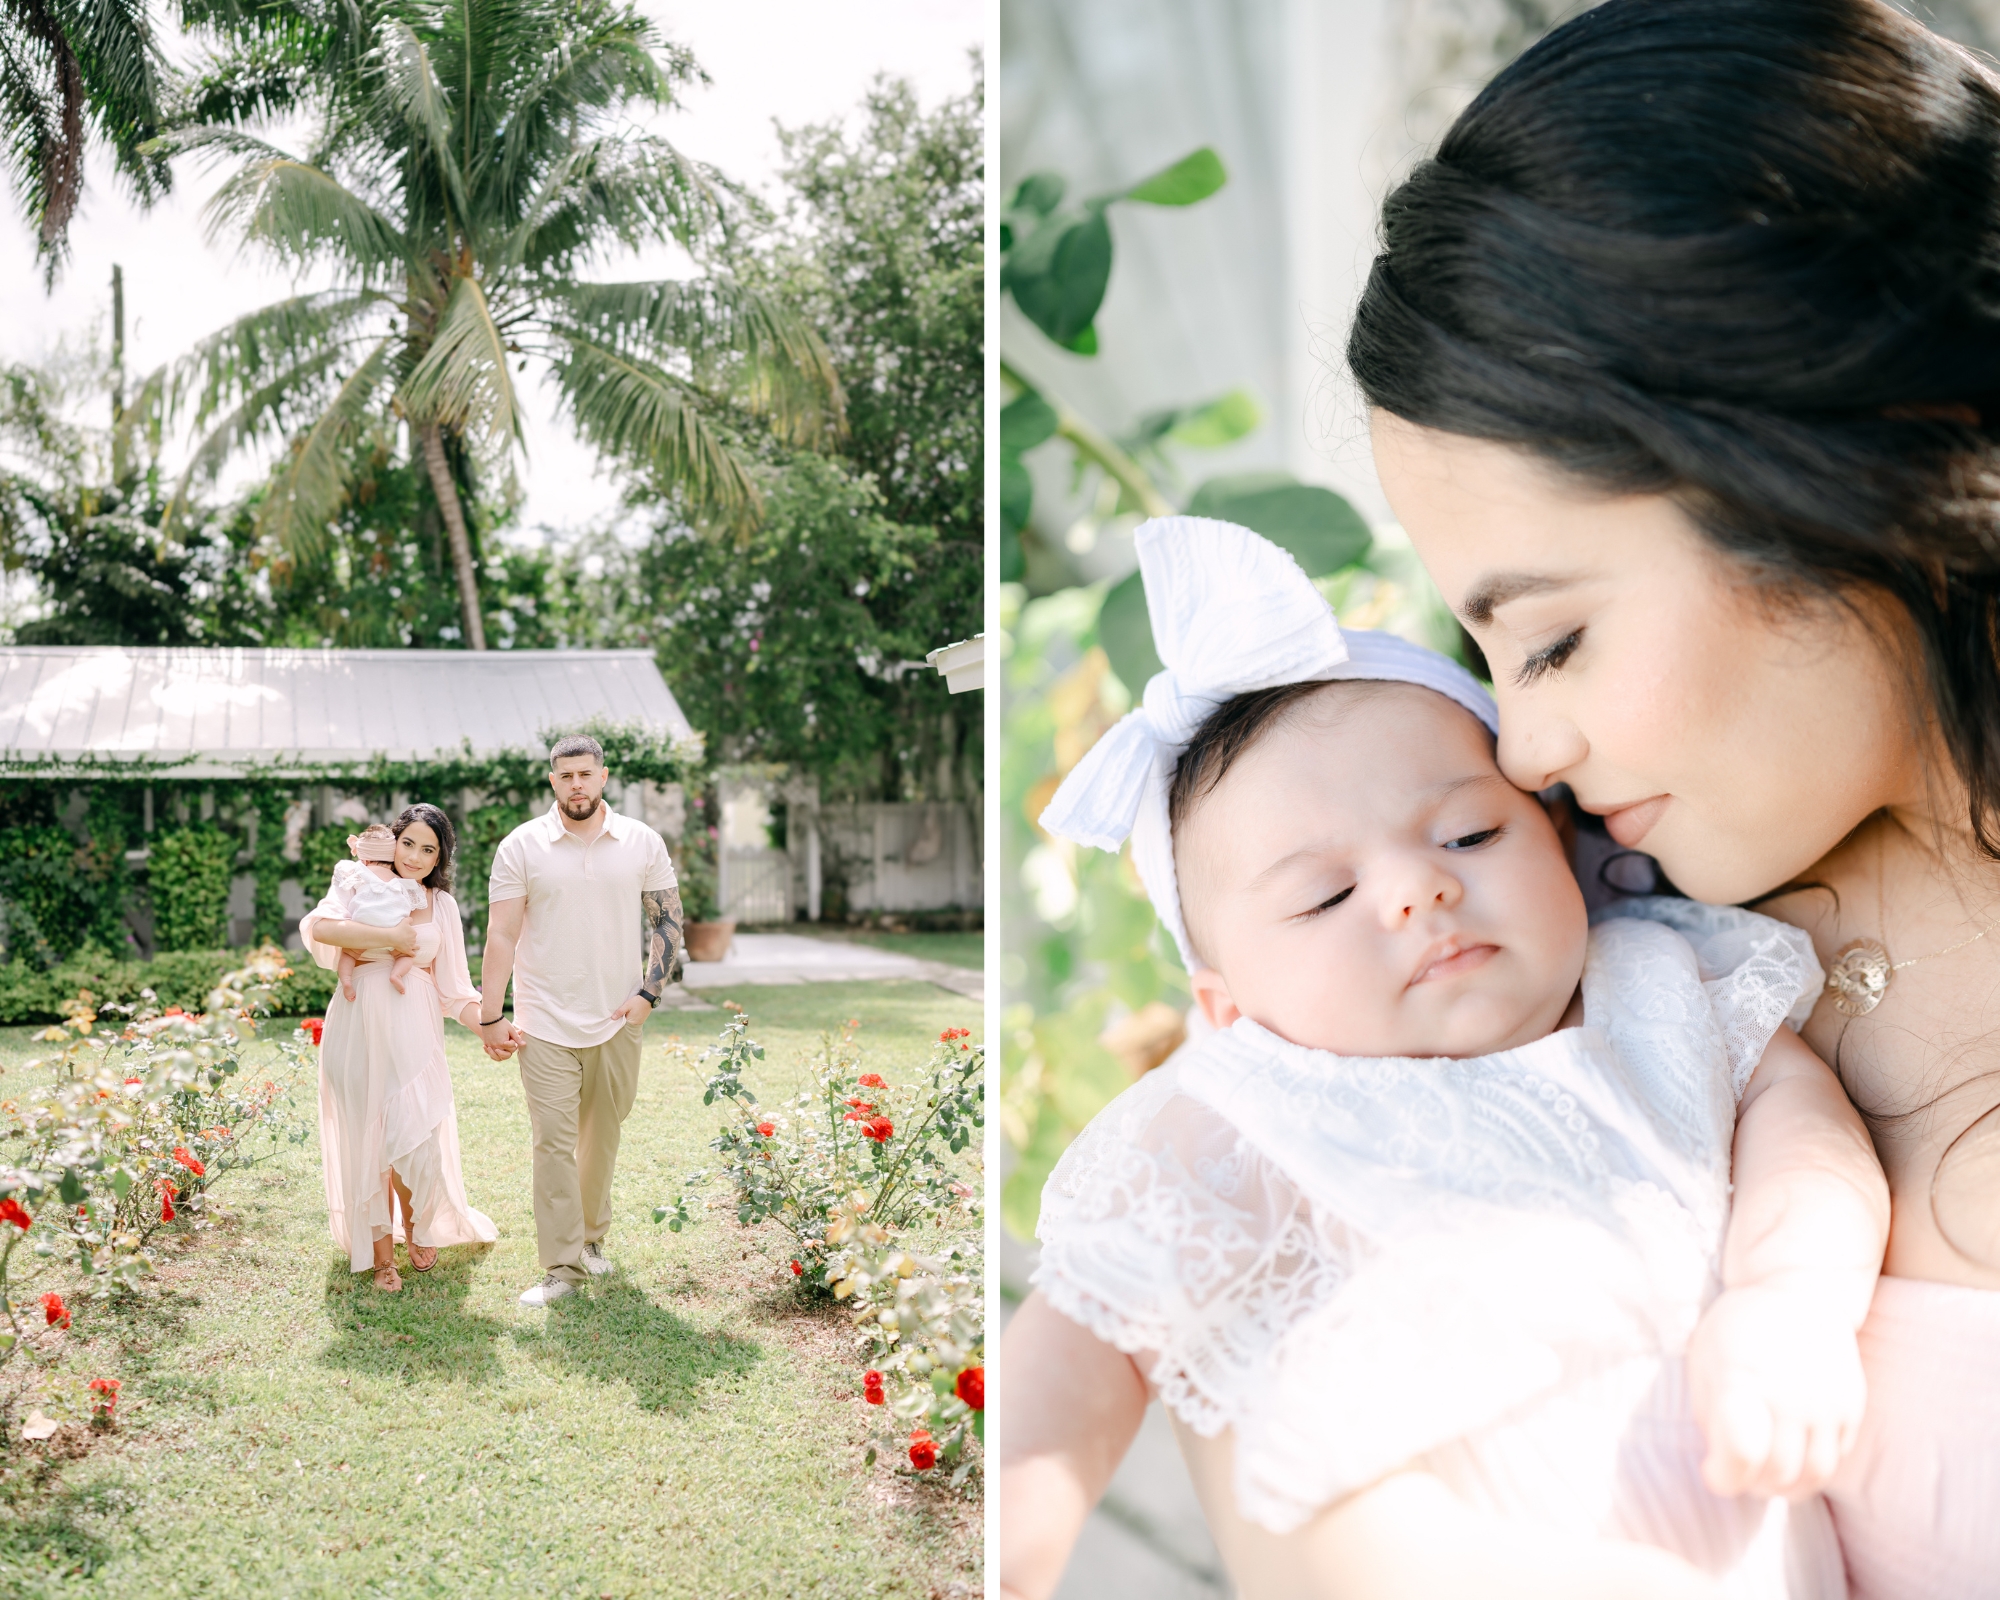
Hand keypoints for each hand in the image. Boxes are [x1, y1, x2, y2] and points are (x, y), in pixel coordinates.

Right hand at [387, 918, 417, 955]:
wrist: (393, 937)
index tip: (406, 934)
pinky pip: (412, 954)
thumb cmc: (398, 928)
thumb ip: (409, 919)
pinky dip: (413, 954)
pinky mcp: (408, 951)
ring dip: (415, 947)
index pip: (413, 933)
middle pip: (414, 939)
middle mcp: (414, 939)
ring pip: (416, 947)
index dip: (410, 933)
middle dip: (411, 940)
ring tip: (413, 947)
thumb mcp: (405, 921)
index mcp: (414, 933)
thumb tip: (411, 919)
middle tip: (406, 940)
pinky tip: (413, 955)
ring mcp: (411, 946)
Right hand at [478, 1018, 523, 1059]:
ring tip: (502, 1050)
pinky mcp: (486, 1043)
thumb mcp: (511, 1030)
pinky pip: (489, 1052)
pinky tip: (495, 1049)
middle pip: (504, 1056)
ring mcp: (490, 1045)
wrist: (490, 1017)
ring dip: (500, 1055)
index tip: (512, 1037)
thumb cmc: (502, 1023)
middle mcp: (496, 1046)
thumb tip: (524, 1044)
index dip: (514, 1044)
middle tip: (509, 1044)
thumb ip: (517, 1038)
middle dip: (509, 1051)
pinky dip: (492, 1053)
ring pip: (495, 1056)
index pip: (512, 1049)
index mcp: (503, 1043)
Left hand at [614, 995, 652, 1029]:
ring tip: (623, 1012)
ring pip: (630, 1021)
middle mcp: (637, 1023)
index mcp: (632, 1022)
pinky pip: (634, 1019)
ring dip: (627, 1017)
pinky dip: (631, 1016)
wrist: (649, 997)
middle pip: (626, 1023)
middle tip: (617, 1014)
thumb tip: (612, 1018)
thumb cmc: (638, 1001)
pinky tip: (629, 1012)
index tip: (614, 1017)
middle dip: (622, 1019)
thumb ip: (620, 1012)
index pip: (622, 1025)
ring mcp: (640, 1021)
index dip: (618, 1021)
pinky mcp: (642, 1018)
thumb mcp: (627, 1005)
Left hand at [1687, 1281, 1865, 1498]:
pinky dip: (1811, 1471)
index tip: (1711, 1470)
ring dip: (1786, 1488)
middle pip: (1778, 1472)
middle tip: (1737, 1474)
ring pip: (1813, 1475)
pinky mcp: (1852, 1407)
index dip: (1723, 1475)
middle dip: (1752, 1485)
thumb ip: (1710, 1414)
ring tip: (1764, 1476)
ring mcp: (1827, 1402)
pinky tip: (1791, 1459)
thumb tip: (1720, 1465)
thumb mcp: (1705, 1361)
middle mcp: (1791, 1394)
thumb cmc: (1738, 1330)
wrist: (1798, 1292)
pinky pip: (1835, 1459)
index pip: (1742, 1452)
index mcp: (1744, 1378)